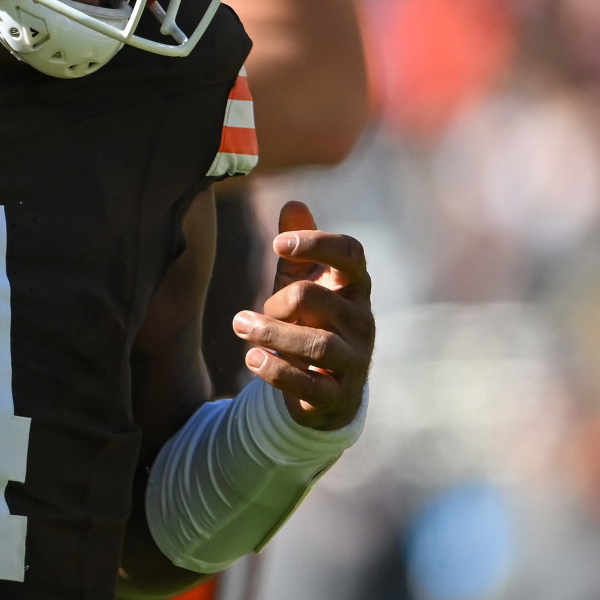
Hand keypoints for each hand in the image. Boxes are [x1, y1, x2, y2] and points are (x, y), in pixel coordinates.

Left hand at [231, 200, 372, 430]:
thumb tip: (294, 203)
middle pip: (317, 297)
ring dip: (271, 334)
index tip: (277, 243)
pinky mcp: (336, 396)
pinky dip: (277, 371)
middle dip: (277, 300)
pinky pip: (310, 384)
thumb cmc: (312, 325)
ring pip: (317, 343)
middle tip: (249, 315)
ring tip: (239, 326)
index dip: (317, 243)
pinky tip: (251, 359)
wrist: (325, 392)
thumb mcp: (303, 286)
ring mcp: (353, 360)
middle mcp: (360, 322)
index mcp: (353, 289)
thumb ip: (298, 252)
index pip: (351, 255)